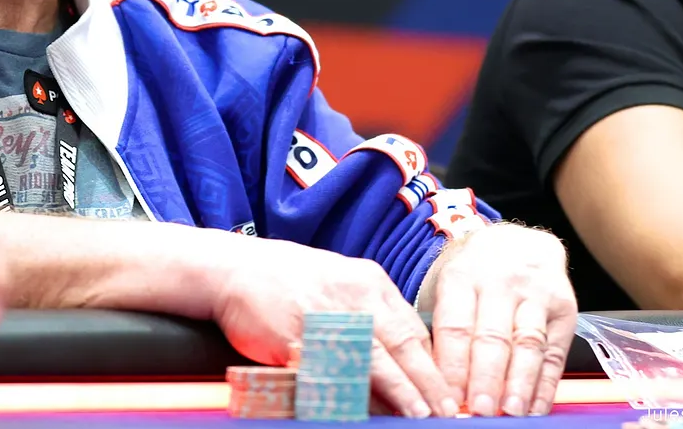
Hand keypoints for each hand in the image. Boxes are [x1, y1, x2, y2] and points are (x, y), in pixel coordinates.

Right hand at [210, 237, 458, 419]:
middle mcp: (354, 297)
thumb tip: (399, 362)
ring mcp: (327, 316)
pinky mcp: (297, 337)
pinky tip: (362, 409)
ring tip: (420, 414)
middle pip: (402, 345)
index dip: (433, 364)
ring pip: (374, 360)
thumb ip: (369, 318)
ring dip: (400, 392)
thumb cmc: (288, 279)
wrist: (234, 268)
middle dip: (428, 382)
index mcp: (370, 282)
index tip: (449, 390)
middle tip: (449, 409)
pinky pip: (330, 370)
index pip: (412, 329)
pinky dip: (350, 393)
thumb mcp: (339, 285)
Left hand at [419, 223, 576, 416]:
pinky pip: (554, 352)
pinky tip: (535, 407)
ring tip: (511, 413)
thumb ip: (444, 333)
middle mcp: (500, 281)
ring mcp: (536, 292)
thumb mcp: (450, 288)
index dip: (453, 367)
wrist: (518, 243)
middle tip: (480, 412)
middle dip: (486, 379)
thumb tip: (435, 387)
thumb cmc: (476, 276)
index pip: (456, 327)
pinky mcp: (564, 306)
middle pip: (493, 337)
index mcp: (463, 276)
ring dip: (519, 383)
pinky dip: (546, 385)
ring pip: (528, 343)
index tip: (448, 400)